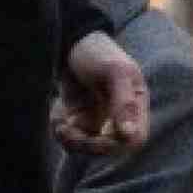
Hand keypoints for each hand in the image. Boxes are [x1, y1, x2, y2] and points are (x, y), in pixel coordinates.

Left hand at [56, 31, 148, 156]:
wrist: (70, 43)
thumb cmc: (98, 52)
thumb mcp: (115, 72)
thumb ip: (124, 103)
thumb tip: (129, 136)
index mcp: (135, 106)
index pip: (135, 139)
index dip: (116, 144)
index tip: (97, 135)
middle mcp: (118, 117)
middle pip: (109, 149)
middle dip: (86, 144)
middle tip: (66, 129)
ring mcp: (98, 120)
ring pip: (86, 147)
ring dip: (69, 139)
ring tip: (59, 122)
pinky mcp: (78, 121)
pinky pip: (70, 138)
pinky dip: (60, 130)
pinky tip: (57, 113)